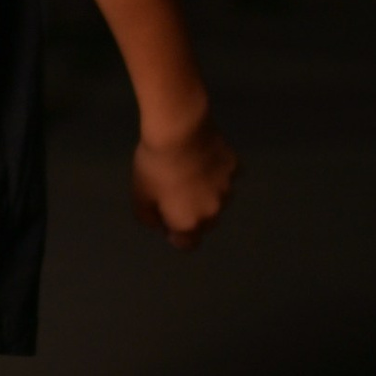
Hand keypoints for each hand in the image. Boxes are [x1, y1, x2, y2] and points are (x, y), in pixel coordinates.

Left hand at [130, 116, 238, 248]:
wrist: (179, 130)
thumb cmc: (155, 166)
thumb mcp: (139, 196)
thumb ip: (149, 218)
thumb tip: (159, 224)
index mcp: (189, 223)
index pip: (188, 244)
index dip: (177, 235)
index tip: (167, 220)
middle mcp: (212, 212)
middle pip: (206, 223)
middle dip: (193, 214)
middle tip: (178, 193)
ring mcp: (228, 189)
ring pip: (219, 199)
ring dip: (208, 193)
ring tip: (192, 172)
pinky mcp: (235, 167)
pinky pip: (227, 175)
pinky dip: (218, 171)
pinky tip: (205, 157)